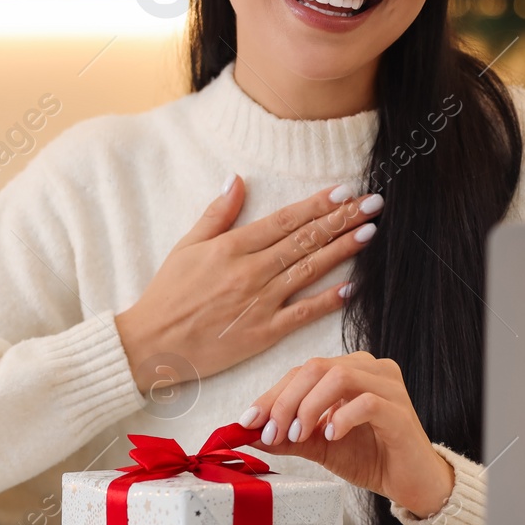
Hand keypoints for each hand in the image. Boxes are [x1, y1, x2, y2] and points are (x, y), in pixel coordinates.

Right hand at [114, 177, 382, 394]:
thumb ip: (217, 213)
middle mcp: (250, 271)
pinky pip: (302, 314)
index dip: (317, 204)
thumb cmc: (167, 294)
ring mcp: (258, 303)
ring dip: (342, 250)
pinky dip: (328, 300)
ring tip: (370, 232)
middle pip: (304, 240)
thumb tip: (238, 179)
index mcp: (232, 247)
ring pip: (309, 271)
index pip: (285, 220)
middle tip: (374, 204)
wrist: (151, 344)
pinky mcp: (262, 333)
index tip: (345, 190)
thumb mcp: (186, 246)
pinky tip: (353, 287)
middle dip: (342, 219)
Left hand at [237, 352, 455, 518]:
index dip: (272, 395)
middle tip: (273, 433)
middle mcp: (370, 369)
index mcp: (350, 370)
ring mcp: (388, 386)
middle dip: (286, 401)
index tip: (249, 422)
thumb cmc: (371, 457)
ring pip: (339, 377)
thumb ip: (288, 437)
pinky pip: (367, 402)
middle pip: (316, 368)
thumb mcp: (319, 446)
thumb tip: (250, 432)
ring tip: (299, 436)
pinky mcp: (400, 410)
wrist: (410, 484)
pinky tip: (332, 436)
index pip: (302, 372)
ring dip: (309, 407)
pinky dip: (341, 418)